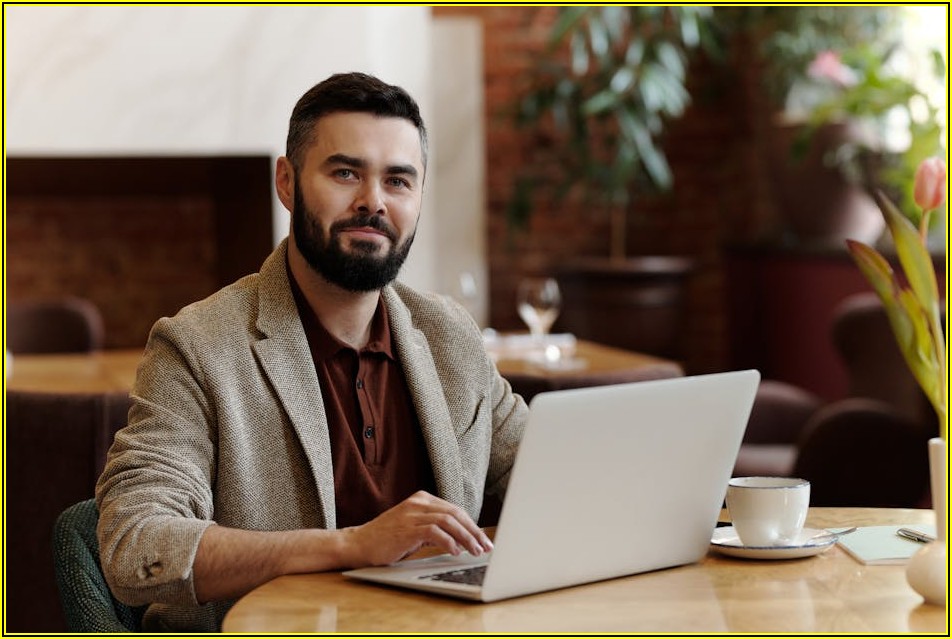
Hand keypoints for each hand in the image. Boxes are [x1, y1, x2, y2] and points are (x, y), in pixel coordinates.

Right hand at [342, 491, 492, 566]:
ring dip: (465, 538)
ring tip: (475, 551)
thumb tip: (463, 541)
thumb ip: (435, 528)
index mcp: (422, 499)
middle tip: (486, 547)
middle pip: (455, 513)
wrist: (359, 544)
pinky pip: (434, 532)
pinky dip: (448, 542)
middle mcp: (418, 502)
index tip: (483, 540)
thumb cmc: (387, 539)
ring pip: (448, 521)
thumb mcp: (414, 529)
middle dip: (473, 532)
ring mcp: (412, 514)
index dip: (472, 526)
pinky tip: (455, 551)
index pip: (455, 510)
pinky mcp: (406, 528)